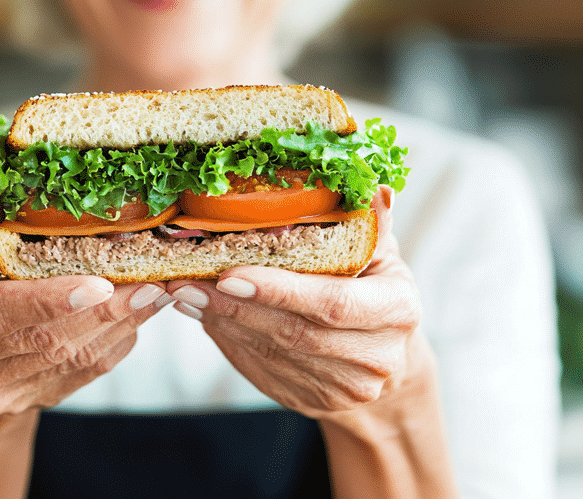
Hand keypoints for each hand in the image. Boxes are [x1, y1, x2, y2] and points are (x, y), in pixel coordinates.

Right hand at [0, 179, 168, 417]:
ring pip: (75, 359)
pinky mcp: (38, 400)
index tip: (99, 284)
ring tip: (155, 290)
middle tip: (148, 280)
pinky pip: (88, 372)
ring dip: (121, 323)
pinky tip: (141, 312)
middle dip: (104, 310)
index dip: (50, 300)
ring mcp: (4, 393)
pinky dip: (119, 339)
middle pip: (48, 340)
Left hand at [166, 185, 425, 417]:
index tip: (230, 273)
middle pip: (294, 333)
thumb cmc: (377, 287)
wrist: (389, 357)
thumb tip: (371, 181)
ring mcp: (345, 387)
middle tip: (186, 280)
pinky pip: (263, 369)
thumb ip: (369, 218)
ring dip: (222, 322)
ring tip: (185, 292)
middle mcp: (377, 356)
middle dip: (235, 306)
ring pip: (272, 353)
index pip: (333, 303)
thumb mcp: (381, 250)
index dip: (280, 290)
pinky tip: (205, 315)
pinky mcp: (315, 400)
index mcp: (397, 309)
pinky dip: (229, 341)